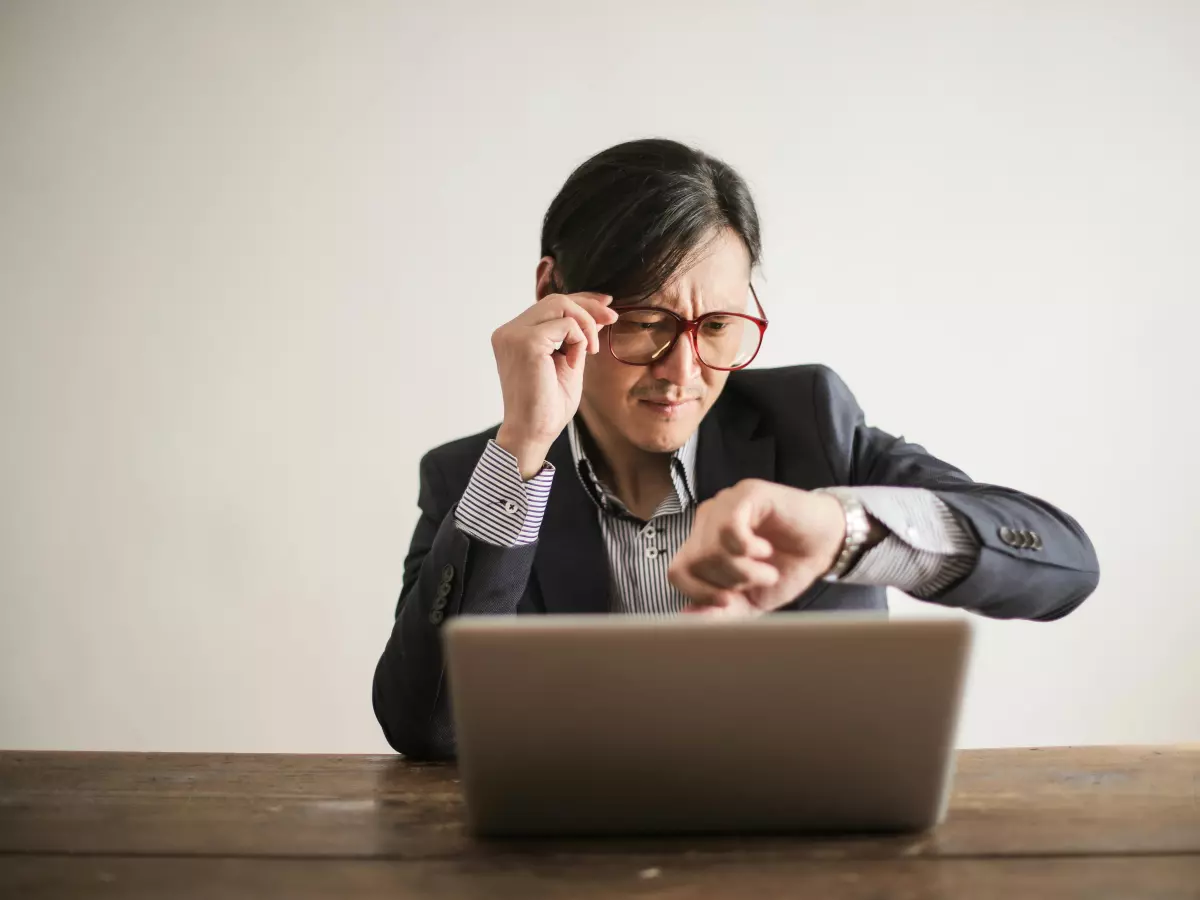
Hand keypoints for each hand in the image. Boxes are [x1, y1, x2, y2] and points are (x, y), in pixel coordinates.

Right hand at [492, 292, 618, 477]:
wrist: (534, 433)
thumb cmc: (548, 406)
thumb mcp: (568, 362)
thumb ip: (576, 337)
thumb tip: (597, 312)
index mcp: (514, 335)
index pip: (549, 305)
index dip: (581, 300)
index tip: (607, 306)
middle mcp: (509, 331)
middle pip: (555, 299)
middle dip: (589, 307)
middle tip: (613, 320)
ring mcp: (514, 335)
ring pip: (560, 304)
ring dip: (585, 324)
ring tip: (591, 350)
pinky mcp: (526, 342)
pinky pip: (566, 325)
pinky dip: (580, 340)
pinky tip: (577, 362)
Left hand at [668, 479, 847, 616]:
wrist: (826, 546)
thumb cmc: (787, 568)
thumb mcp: (751, 601)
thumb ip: (720, 612)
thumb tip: (688, 619)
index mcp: (702, 543)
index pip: (678, 572)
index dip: (700, 593)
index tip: (730, 600)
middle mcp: (708, 520)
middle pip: (694, 562)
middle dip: (728, 582)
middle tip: (758, 580)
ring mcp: (725, 504)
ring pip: (710, 548)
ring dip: (744, 570)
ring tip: (768, 569)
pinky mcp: (746, 493)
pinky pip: (729, 527)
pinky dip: (748, 548)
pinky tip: (765, 550)